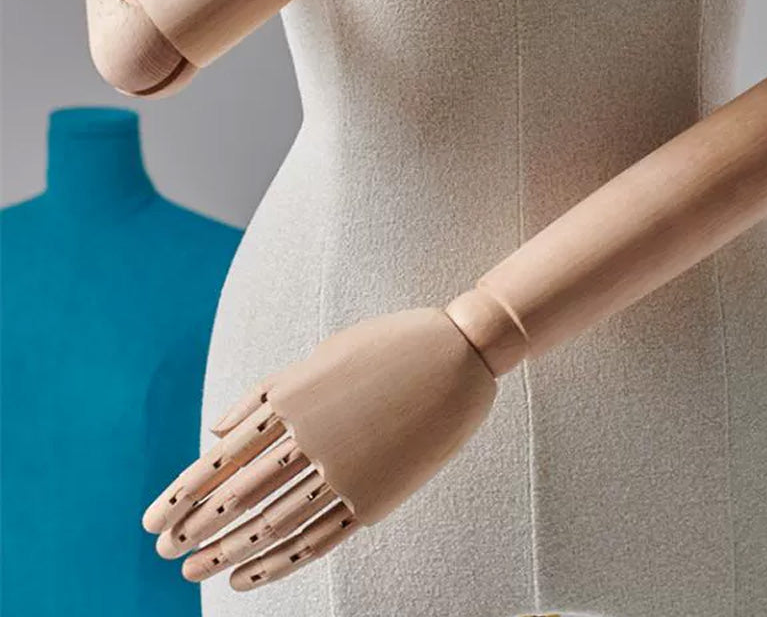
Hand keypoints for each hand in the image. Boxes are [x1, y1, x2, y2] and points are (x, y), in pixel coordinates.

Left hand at [143, 308, 496, 589]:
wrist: (459, 353)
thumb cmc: (388, 345)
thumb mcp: (323, 354)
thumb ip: (267, 393)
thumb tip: (216, 432)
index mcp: (293, 399)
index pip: (222, 459)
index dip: (183, 493)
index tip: (151, 521)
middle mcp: (311, 438)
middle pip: (239, 496)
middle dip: (196, 528)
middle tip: (166, 553)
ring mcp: (345, 470)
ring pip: (272, 524)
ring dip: (228, 552)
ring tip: (196, 572)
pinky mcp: (376, 496)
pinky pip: (318, 539)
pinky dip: (279, 563)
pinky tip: (250, 577)